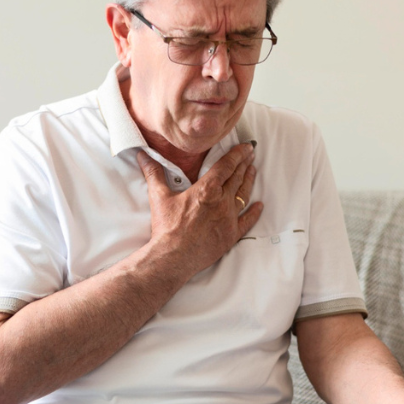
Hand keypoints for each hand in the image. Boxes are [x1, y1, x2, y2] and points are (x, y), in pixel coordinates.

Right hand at [137, 143, 263, 276]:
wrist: (173, 256)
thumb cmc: (167, 227)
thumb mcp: (159, 197)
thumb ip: (154, 173)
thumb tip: (143, 156)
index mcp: (207, 189)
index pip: (226, 166)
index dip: (237, 154)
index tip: (245, 147)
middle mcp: (222, 201)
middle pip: (237, 178)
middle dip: (244, 164)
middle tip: (250, 154)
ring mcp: (229, 218)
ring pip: (244, 195)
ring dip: (249, 181)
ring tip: (253, 170)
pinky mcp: (231, 234)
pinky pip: (247, 221)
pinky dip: (254, 212)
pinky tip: (259, 205)